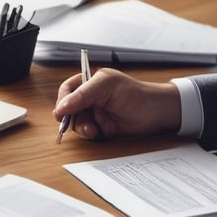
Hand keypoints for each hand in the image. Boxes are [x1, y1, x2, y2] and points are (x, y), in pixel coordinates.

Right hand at [53, 68, 181, 139]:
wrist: (155, 113)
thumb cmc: (135, 94)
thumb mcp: (105, 87)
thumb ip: (82, 95)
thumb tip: (61, 107)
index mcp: (89, 82)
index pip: (67, 90)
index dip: (62, 102)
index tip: (61, 114)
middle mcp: (90, 97)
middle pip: (69, 110)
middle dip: (74, 119)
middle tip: (82, 125)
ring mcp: (95, 112)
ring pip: (77, 123)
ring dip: (84, 128)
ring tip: (95, 130)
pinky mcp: (100, 125)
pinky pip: (88, 132)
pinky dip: (94, 134)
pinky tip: (104, 131)